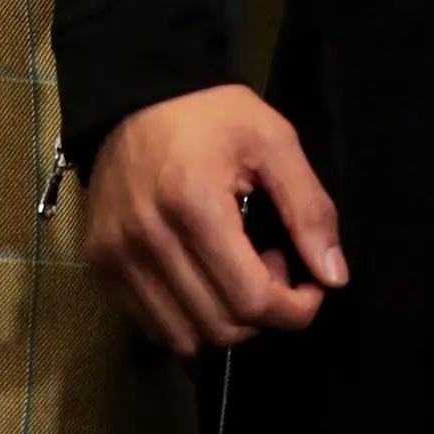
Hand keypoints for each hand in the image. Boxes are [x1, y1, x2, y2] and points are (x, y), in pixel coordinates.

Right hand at [81, 85, 347, 356]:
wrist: (135, 96)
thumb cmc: (210, 115)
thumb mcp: (274, 141)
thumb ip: (309, 209)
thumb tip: (334, 279)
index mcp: (195, 204)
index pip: (252, 301)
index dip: (295, 308)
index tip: (309, 282)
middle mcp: (148, 240)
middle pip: (222, 326)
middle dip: (263, 312)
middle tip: (269, 264)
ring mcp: (117, 257)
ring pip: (186, 338)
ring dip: (225, 321)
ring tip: (234, 272)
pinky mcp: (100, 265)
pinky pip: (152, 327)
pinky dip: (187, 319)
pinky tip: (201, 278)